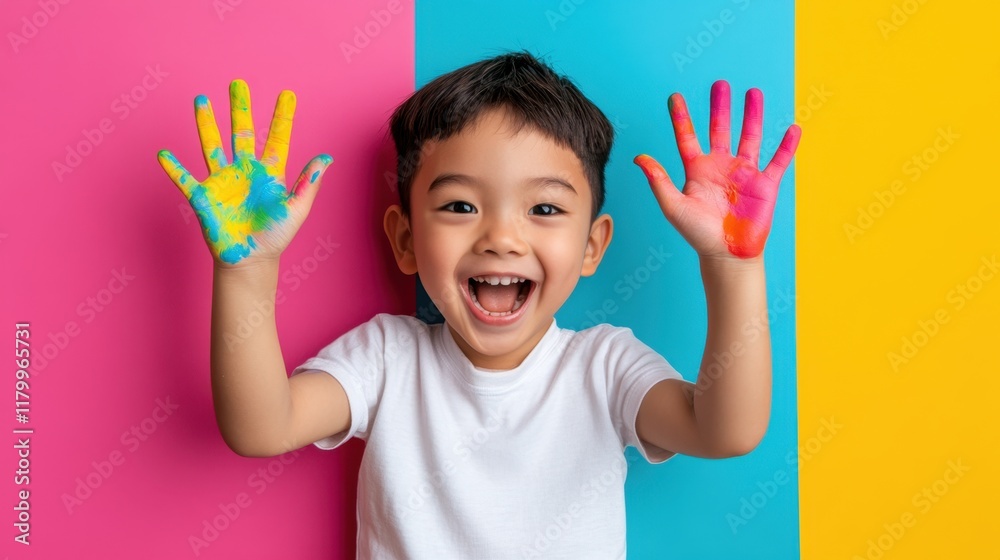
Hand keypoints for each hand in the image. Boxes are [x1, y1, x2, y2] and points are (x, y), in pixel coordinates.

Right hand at [158, 79, 331, 265]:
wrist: (252, 261)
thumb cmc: (275, 237)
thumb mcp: (297, 209)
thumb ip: (309, 183)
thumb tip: (327, 158)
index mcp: (269, 173)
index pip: (276, 139)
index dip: (282, 118)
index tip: (288, 95)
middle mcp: (245, 171)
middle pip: (241, 132)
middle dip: (239, 108)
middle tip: (238, 83)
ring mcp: (223, 182)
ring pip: (212, 146)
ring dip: (206, 124)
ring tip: (201, 100)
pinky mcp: (204, 198)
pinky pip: (186, 180)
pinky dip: (175, 169)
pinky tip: (164, 154)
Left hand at [634, 80, 799, 259]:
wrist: (725, 255)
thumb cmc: (697, 233)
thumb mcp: (673, 206)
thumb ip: (659, 181)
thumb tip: (639, 157)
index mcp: (698, 170)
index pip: (688, 137)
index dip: (681, 118)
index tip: (674, 97)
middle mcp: (721, 167)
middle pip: (720, 130)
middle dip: (720, 107)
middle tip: (719, 84)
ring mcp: (744, 174)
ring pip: (750, 137)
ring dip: (752, 115)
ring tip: (753, 92)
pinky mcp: (765, 185)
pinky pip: (779, 161)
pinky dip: (787, 145)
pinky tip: (793, 128)